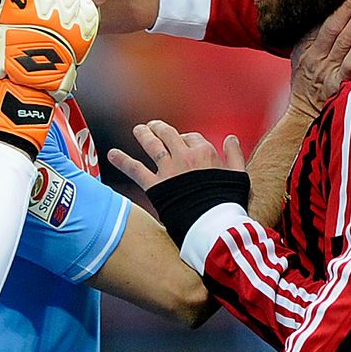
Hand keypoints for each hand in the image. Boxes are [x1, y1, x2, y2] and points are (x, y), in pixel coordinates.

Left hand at [108, 119, 245, 192]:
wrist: (214, 225)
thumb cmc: (229, 203)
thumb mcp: (239, 176)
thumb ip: (235, 155)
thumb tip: (231, 138)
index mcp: (205, 152)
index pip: (192, 137)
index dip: (186, 139)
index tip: (183, 142)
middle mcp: (184, 156)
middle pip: (169, 135)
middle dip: (160, 128)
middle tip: (153, 126)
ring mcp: (169, 170)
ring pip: (152, 145)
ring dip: (144, 134)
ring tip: (138, 129)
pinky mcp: (156, 187)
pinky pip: (136, 170)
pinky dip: (122, 160)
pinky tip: (111, 154)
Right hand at [288, 0, 350, 119]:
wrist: (303, 112)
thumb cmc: (306, 83)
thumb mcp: (300, 57)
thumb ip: (311, 38)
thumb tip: (332, 14)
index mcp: (303, 47)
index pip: (319, 22)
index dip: (336, 7)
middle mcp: (313, 57)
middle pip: (331, 27)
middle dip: (347, 9)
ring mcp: (325, 70)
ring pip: (342, 41)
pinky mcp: (336, 84)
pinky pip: (349, 62)